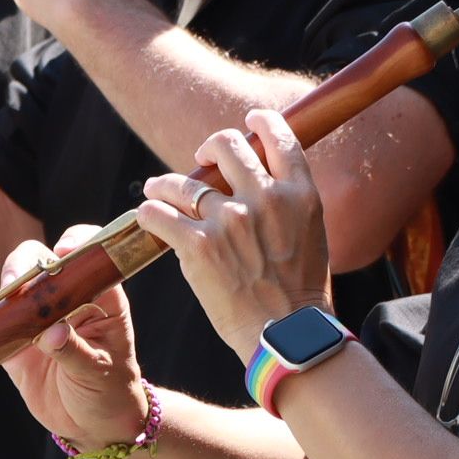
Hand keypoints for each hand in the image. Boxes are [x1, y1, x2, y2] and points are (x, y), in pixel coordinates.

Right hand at [0, 230, 155, 453]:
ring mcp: (31, 314)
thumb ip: (75, 350)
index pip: (88, 253)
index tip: (61, 256)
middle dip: (20, 268)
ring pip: (2, 292)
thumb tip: (52, 333)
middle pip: (36, 263)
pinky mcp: (6, 337)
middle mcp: (63, 295)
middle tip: (13, 289)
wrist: (93, 424)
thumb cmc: (110, 392)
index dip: (75, 246)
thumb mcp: (100, 372)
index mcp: (99, 294)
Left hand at [137, 111, 331, 357]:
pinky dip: (149, 212)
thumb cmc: (298, 293)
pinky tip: (147, 216)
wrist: (285, 335)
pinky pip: (159, 213)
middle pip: (227, 145)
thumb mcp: (311, 235)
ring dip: (165, 184)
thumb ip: (289, 203)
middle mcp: (265, 199)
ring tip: (157, 189)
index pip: (279, 137)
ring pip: (182, 181)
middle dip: (208, 149)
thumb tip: (261, 180)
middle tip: (199, 161)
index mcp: (300, 194)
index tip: (247, 123)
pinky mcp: (198, 245)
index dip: (259, 123)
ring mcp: (230, 220)